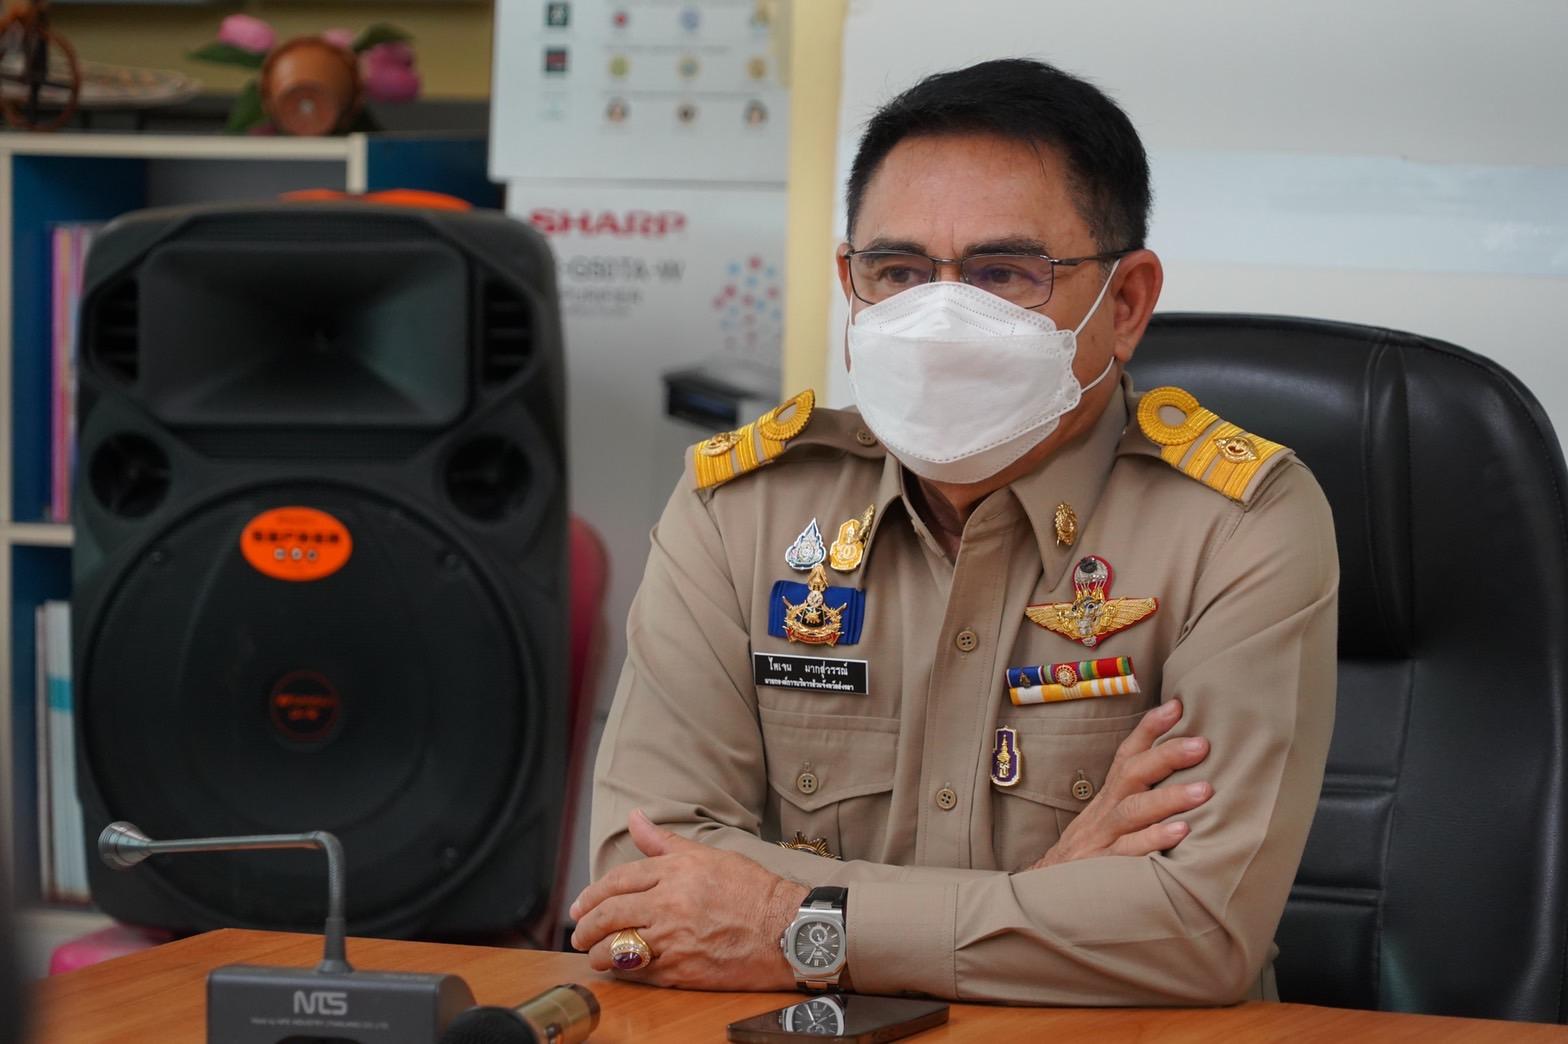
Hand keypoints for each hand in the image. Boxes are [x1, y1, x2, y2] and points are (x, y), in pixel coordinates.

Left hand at [569, 810, 808, 989]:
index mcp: (676, 871)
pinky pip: (642, 973)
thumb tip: (635, 818)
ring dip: (600, 954)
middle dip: (587, 926)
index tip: (580, 906)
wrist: (786, 930)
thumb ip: (665, 843)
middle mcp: (671, 903)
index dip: (592, 894)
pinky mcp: (683, 970)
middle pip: (611, 914)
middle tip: (579, 935)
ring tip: (594, 956)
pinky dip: (626, 972)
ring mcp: (675, 939)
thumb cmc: (752, 890)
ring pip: (619, 948)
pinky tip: (622, 971)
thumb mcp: (709, 856)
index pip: (619, 881)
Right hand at [1030, 698, 1211, 869]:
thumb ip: (1139, 797)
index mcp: (1109, 797)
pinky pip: (1128, 851)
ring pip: (1133, 811)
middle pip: (1132, 775)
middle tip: (1202, 744)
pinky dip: (1153, 840)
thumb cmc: (1092, 852)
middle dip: (1167, 756)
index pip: (1127, 755)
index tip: (1177, 707)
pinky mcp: (1102, 868)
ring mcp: (1102, 838)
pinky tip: (1180, 833)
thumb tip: (1180, 773)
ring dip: (1168, 798)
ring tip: (1204, 790)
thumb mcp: (1110, 819)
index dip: (1149, 730)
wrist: (1046, 891)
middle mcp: (1105, 812)